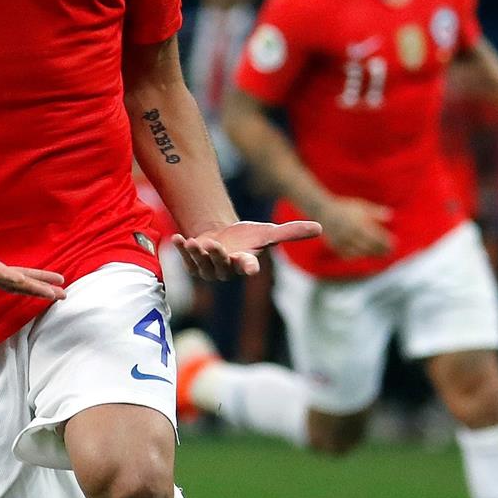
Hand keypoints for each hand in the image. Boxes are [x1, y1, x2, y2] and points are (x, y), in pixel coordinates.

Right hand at [0, 199, 67, 299]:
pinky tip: (45, 283)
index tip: (32, 286)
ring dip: (38, 288)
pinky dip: (30, 281)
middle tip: (58, 295)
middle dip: (35, 290)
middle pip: (13, 284)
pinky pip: (13, 278)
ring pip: (16, 284)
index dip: (17, 280)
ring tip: (61, 293)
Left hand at [169, 218, 323, 279]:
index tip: (249, 266)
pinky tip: (177, 238)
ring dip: (197, 255)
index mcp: (246, 263)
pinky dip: (181, 249)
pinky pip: (186, 260)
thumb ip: (291, 232)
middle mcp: (227, 270)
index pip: (249, 267)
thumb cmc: (247, 237)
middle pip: (221, 266)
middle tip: (213, 245)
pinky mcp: (193, 264)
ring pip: (202, 266)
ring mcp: (208, 269)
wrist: (223, 235)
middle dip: (217, 257)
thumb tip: (321, 227)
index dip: (248, 266)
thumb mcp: (269, 232)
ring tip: (192, 242)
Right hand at [317, 195, 394, 259]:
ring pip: (360, 253)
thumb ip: (376, 212)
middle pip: (370, 246)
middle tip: (390, 253)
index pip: (376, 237)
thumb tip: (391, 216)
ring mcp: (343, 241)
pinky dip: (357, 256)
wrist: (323, 211)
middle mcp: (352, 234)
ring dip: (371, 255)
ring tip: (379, 255)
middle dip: (381, 250)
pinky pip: (349, 255)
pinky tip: (364, 255)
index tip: (393, 245)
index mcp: (359, 224)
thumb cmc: (346, 208)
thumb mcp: (362, 206)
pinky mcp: (336, 246)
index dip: (386, 242)